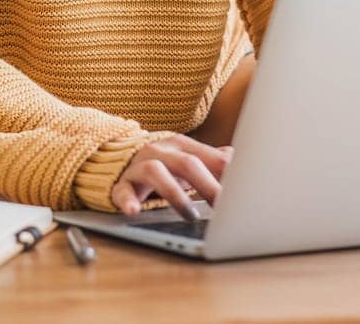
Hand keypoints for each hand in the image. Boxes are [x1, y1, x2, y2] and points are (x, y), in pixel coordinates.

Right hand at [110, 135, 233, 217]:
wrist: (117, 160)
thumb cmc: (163, 164)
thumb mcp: (188, 159)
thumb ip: (213, 160)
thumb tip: (237, 158)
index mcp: (180, 145)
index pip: (207, 156)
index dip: (226, 172)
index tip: (242, 189)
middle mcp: (159, 151)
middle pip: (186, 163)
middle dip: (207, 184)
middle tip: (223, 204)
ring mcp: (138, 166)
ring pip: (155, 172)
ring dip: (175, 194)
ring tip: (190, 214)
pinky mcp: (120, 184)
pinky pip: (122, 190)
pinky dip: (127, 200)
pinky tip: (134, 211)